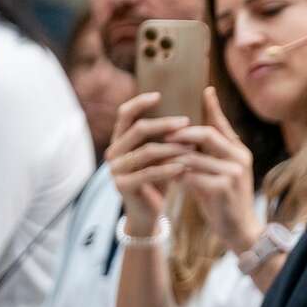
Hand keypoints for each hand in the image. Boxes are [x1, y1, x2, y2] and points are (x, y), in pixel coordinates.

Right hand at [106, 92, 189, 235]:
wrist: (147, 212)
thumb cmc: (157, 178)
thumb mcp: (160, 154)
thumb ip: (164, 136)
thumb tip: (186, 111)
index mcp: (120, 139)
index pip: (125, 113)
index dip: (140, 102)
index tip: (160, 95)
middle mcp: (114, 152)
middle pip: (138, 129)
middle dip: (164, 124)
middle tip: (187, 121)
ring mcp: (115, 169)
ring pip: (146, 151)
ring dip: (172, 147)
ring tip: (192, 146)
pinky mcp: (123, 186)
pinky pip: (148, 173)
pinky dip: (168, 168)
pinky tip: (185, 166)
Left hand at [168, 88, 259, 252]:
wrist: (240, 229)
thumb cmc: (225, 200)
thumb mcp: (221, 173)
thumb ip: (209, 155)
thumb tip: (185, 137)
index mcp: (239, 151)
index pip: (222, 123)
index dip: (212, 107)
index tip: (204, 90)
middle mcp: (238, 158)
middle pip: (206, 134)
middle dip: (181, 132)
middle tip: (162, 133)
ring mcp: (232, 173)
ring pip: (194, 156)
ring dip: (173, 155)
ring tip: (156, 154)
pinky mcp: (221, 189)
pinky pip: (191, 175)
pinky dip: (176, 174)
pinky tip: (165, 175)